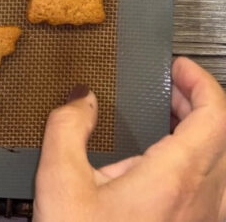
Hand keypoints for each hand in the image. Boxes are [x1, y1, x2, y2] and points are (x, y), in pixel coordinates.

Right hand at [34, 57, 225, 220]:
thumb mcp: (59, 181)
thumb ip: (67, 127)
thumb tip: (79, 99)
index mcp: (176, 177)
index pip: (216, 115)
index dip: (202, 82)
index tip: (181, 68)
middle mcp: (203, 201)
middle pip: (223, 138)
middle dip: (201, 104)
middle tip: (174, 88)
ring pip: (222, 167)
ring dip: (201, 137)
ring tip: (169, 125)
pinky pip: (211, 193)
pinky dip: (194, 166)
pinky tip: (161, 173)